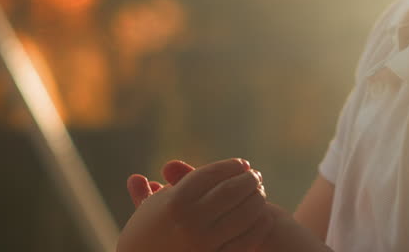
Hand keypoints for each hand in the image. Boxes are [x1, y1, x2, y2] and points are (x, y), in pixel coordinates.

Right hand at [118, 158, 271, 251]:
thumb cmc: (145, 239)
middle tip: (255, 176)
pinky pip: (247, 240)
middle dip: (249, 180)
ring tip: (259, 193)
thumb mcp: (148, 211)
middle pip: (231, 191)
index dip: (230, 166)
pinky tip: (262, 217)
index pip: (211, 174)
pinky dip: (259, 225)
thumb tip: (164, 168)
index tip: (243, 164)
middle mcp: (190, 222)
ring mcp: (205, 244)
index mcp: (174, 203)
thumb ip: (159, 188)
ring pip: (244, 214)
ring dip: (257, 200)